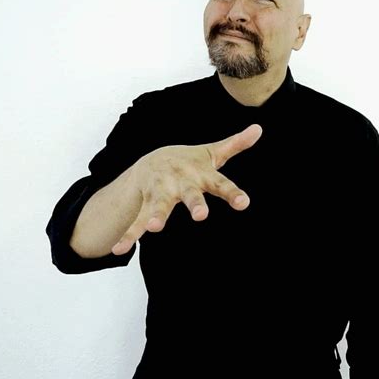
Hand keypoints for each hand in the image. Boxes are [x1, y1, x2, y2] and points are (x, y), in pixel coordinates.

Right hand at [111, 124, 262, 254]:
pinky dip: (129, 234)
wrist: (154, 159)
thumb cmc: (190, 161)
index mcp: (201, 173)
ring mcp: (161, 192)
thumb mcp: (213, 153)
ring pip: (159, 205)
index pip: (221, 184)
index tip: (243, 203)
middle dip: (194, 203)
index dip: (232, 193)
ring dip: (156, 216)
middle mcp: (181, 182)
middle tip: (200, 215)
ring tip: (154, 228)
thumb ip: (236, 144)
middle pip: (189, 194)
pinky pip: (137, 220)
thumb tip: (259, 128)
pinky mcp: (146, 202)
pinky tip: (119, 249)